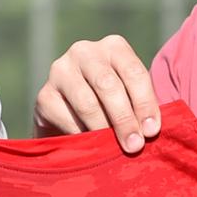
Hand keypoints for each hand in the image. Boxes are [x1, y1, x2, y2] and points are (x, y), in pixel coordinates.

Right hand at [33, 35, 161, 152]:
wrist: (72, 114)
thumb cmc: (112, 104)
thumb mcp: (130, 96)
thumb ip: (140, 107)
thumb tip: (150, 131)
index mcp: (114, 47)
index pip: (133, 72)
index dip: (145, 104)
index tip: (152, 131)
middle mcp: (84, 52)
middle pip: (108, 85)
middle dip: (124, 119)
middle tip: (135, 145)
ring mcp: (60, 71)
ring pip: (87, 103)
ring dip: (103, 130)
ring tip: (114, 150)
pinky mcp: (44, 95)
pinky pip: (67, 119)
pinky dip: (81, 136)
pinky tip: (91, 147)